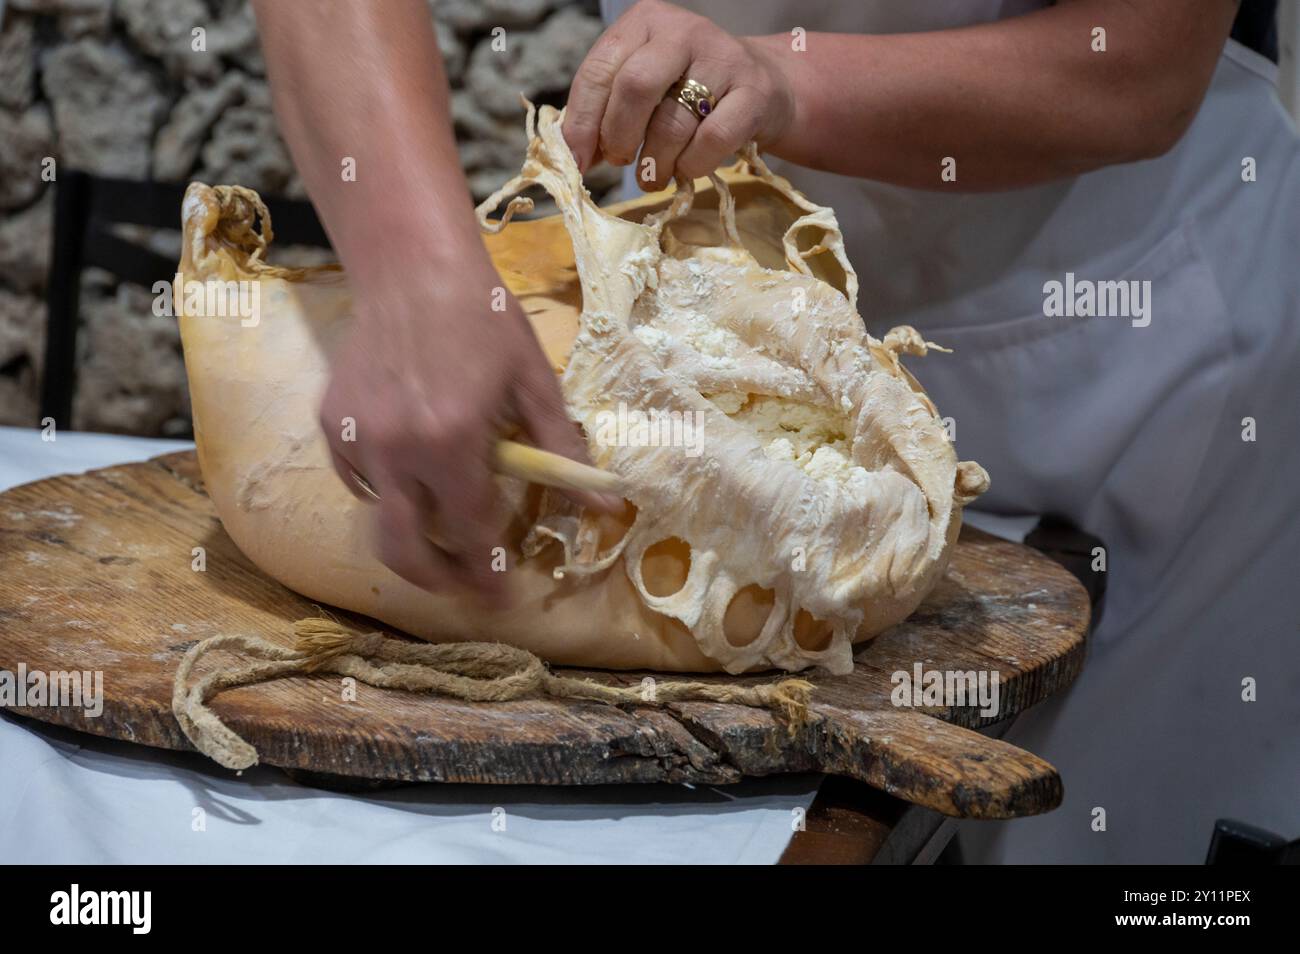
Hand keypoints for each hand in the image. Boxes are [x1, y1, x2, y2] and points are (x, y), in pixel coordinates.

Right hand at [320, 252, 615, 597]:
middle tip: (462, 585)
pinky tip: (414, 468)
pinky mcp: (331, 423)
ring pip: (379, 515)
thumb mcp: (535, 382)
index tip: (497, 596)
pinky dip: (387, 489)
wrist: (413, 266)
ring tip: (443, 522)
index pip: (468, 532)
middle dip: (436, 580)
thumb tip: (608, 502)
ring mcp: (355, 438)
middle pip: (403, 549)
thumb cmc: (484, 317)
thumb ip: (564, 451)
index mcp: (450, 442)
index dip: (485, 570)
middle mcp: (395, 449)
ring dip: (412, 532)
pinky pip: (359, 478)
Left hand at [562, 0, 794, 190]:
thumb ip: (605, 112)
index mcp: (645, 22)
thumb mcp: (644, 87)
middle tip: (620, 161)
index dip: (582, 121)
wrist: (761, 88)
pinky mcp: (753, 93)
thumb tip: (572, 157)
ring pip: (672, 122)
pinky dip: (692, 165)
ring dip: (655, 162)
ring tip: (654, 174)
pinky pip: (712, 140)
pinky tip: (687, 168)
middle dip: (619, 136)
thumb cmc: (688, 91)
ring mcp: (722, 58)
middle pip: (634, 87)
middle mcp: (683, 31)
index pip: (599, 70)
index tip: (576, 160)